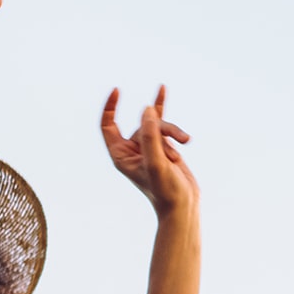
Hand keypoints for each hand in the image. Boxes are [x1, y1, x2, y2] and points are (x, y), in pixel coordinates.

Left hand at [100, 86, 196, 216]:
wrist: (183, 205)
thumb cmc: (166, 190)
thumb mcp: (156, 163)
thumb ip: (150, 137)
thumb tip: (146, 110)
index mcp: (120, 156)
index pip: (107, 126)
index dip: (110, 107)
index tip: (117, 90)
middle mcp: (131, 150)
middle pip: (142, 124)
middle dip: (160, 130)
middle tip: (172, 152)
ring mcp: (148, 147)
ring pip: (158, 125)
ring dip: (173, 133)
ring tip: (185, 143)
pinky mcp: (163, 146)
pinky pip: (165, 125)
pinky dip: (169, 116)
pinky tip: (162, 89)